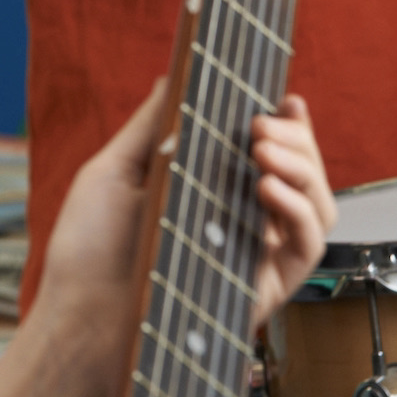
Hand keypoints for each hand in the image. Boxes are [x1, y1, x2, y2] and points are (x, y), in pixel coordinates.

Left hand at [35, 84, 334, 347]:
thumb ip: (151, 125)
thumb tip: (174, 75)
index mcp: (211, 193)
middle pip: (301, 174)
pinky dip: (299, 212)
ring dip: (304, 168)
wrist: (78, 321)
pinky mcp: (263, 292)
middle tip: (261, 124)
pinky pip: (307, 249)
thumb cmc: (87, 253)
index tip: (283, 97)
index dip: (287, 124)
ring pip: (318, 207)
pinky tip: (269, 188)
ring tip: (263, 149)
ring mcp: (255, 257)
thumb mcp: (114, 172)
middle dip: (295, 139)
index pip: (268, 154)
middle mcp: (240, 223)